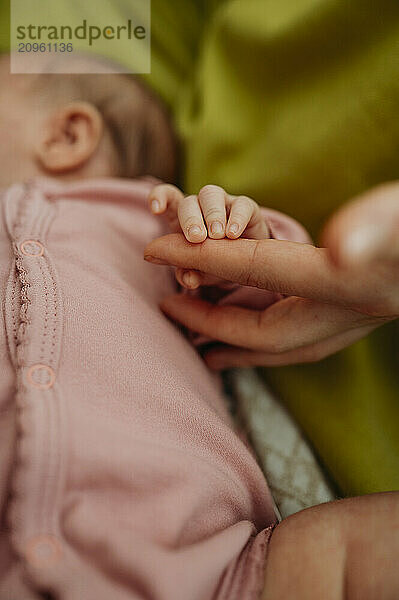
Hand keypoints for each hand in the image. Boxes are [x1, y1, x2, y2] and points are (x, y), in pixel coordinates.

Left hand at [144, 183, 398, 368]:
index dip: (197, 259)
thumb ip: (376, 231)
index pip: (249, 272)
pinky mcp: (350, 318)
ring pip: (276, 345)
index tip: (151, 249)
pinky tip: (252, 327)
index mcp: (337, 287)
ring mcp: (345, 323)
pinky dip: (262, 338)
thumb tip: (344, 247)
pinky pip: (294, 338)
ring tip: (202, 345)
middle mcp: (338, 316)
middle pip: (258, 332)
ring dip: (234, 344)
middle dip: (209, 324)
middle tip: (168, 315)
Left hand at [148, 183, 268, 288]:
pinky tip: (233, 234)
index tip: (155, 210)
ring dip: (212, 215)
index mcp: (183, 219)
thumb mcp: (201, 273)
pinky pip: (240, 204)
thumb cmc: (216, 264)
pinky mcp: (246, 207)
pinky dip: (236, 218)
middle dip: (190, 218)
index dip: (159, 198)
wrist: (249, 263)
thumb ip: (190, 275)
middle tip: (195, 238)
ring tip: (216, 236)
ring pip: (211, 194)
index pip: (169, 199)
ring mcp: (223, 203)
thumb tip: (187, 279)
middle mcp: (201, 207)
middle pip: (189, 201)